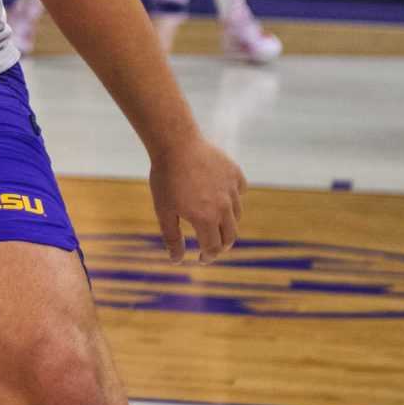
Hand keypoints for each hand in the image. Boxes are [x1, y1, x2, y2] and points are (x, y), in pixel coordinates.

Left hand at [150, 137, 244, 264]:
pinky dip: (233, 199)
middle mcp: (224, 207)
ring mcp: (232, 190)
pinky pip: (240, 192)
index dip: (208, 256)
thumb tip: (177, 260)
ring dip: (227, 224)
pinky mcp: (235, 174)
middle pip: (230, 236)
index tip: (201, 259)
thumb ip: (172, 238)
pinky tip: (222, 198)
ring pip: (236, 215)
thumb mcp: (163, 211)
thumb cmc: (165, 178)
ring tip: (214, 224)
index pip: (214, 247)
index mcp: (205, 219)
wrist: (176, 144)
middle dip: (221, 246)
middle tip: (211, 248)